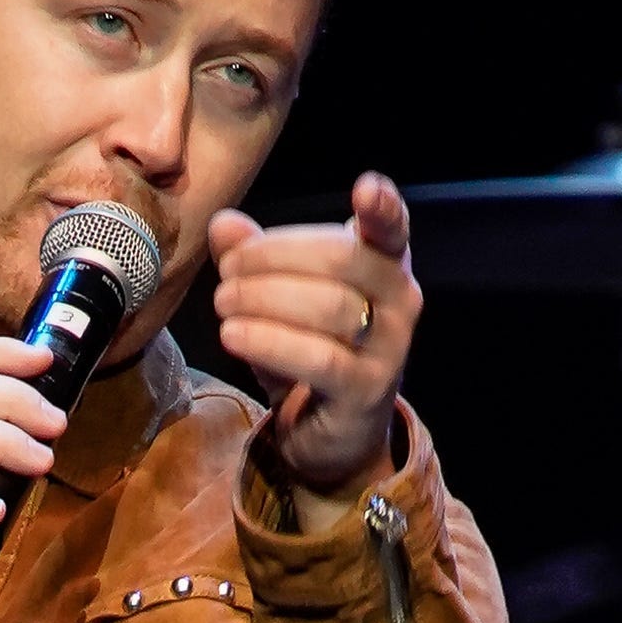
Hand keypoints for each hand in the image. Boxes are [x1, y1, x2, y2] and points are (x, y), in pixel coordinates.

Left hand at [208, 173, 421, 513]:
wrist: (334, 434)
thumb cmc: (310, 351)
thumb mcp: (281, 300)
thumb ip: (255, 258)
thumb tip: (222, 224)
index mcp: (385, 263)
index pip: (391, 227)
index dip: (382, 206)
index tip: (363, 188)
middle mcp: (399, 301)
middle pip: (342, 259)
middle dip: (275, 258)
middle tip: (228, 270)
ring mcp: (389, 348)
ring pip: (330, 308)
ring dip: (265, 299)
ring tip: (223, 302)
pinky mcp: (365, 391)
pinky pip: (318, 359)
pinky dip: (269, 342)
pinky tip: (233, 334)